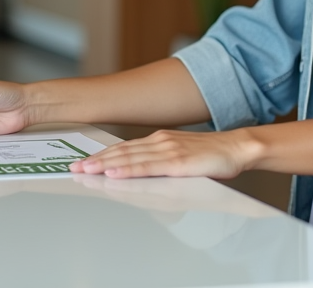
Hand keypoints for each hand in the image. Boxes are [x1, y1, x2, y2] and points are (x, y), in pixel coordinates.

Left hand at [69, 128, 259, 179]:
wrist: (237, 148)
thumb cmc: (212, 155)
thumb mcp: (181, 155)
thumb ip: (161, 161)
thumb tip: (140, 171)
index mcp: (160, 140)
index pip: (125, 148)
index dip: (102, 155)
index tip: (84, 161)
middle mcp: (160, 141)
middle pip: (122, 151)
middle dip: (96, 160)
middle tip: (74, 167)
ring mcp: (168, 150)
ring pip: (130, 158)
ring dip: (106, 164)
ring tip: (86, 170)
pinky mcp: (178, 162)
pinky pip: (148, 167)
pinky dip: (128, 169)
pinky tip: (115, 172)